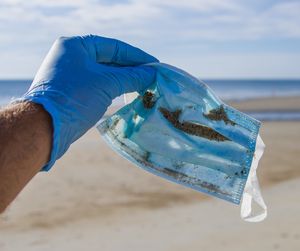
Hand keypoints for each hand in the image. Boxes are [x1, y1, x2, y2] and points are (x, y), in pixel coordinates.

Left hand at [22, 35, 157, 170]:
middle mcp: (72, 57)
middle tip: (152, 77)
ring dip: (124, 80)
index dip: (137, 56)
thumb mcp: (107, 83)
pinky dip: (114, 89)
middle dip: (132, 69)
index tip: (155, 65)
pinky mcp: (73, 92)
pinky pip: (99, 86)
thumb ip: (132, 76)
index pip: (114, 47)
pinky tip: (128, 94)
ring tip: (144, 86)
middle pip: (110, 60)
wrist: (45, 127)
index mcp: (76, 46)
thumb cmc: (75, 98)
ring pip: (105, 75)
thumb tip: (152, 73)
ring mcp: (71, 75)